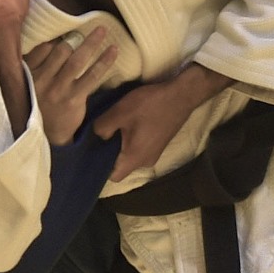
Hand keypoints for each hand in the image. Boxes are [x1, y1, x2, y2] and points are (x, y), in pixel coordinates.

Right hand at [26, 28, 118, 144]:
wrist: (48, 135)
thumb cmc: (40, 104)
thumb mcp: (28, 84)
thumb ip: (34, 64)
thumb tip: (52, 39)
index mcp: (28, 74)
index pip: (43, 48)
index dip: (58, 39)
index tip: (68, 34)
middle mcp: (42, 80)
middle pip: (60, 51)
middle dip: (76, 38)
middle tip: (89, 29)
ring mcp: (59, 90)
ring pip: (77, 60)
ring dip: (92, 43)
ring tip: (102, 30)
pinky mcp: (74, 99)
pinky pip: (92, 76)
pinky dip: (104, 62)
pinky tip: (113, 51)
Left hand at [93, 63, 231, 180]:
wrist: (181, 95)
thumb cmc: (151, 105)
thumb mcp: (120, 112)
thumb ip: (102, 127)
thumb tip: (95, 136)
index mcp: (134, 159)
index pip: (113, 177)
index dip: (100, 168)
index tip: (91, 154)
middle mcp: (145, 162)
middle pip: (122, 166)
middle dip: (110, 153)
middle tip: (98, 137)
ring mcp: (154, 153)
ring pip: (131, 156)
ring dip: (122, 145)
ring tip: (113, 128)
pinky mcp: (159, 144)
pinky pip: (140, 148)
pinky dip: (132, 140)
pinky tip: (128, 124)